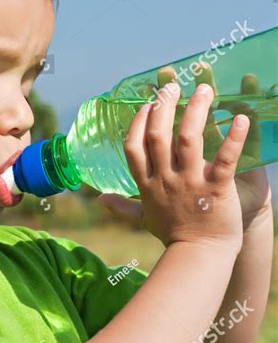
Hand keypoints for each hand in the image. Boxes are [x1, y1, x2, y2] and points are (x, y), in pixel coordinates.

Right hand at [98, 79, 248, 252]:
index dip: (139, 122)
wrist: (199, 257)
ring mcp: (191, 183)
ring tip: (205, 89)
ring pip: (189, 139)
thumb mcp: (144, 218)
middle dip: (164, 106)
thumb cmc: (173, 236)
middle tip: (172, 85)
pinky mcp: (216, 189)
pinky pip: (226, 159)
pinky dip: (234, 138)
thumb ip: (122, 206)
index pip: (134, 146)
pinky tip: (242, 118)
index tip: (147, 104)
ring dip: (197, 110)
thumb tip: (99, 199)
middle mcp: (165, 180)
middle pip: (158, 135)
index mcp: (147, 184)